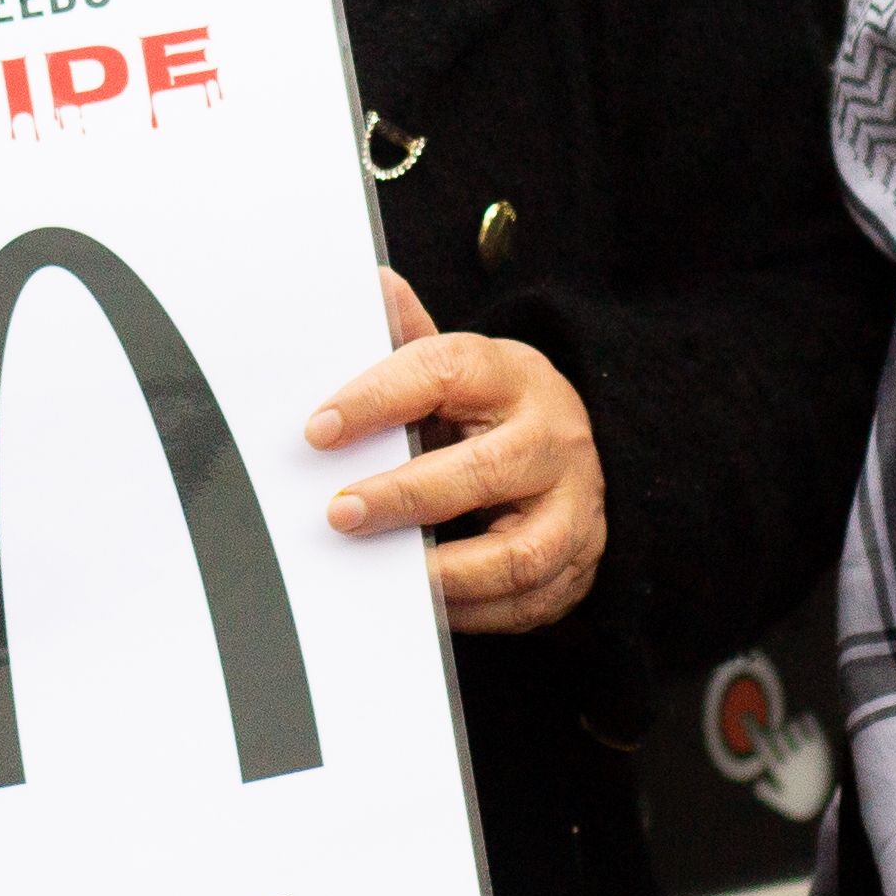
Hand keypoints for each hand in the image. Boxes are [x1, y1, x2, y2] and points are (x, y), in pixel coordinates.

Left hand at [300, 269, 607, 634]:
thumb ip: (410, 339)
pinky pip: (526, 601)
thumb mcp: (458, 368)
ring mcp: (574, 505)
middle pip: (484, 469)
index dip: (377, 398)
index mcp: (513, 375)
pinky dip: (473, 611)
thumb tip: (371, 284)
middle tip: (341, 514)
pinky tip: (424, 605)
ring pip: (518, 552)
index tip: (318, 430)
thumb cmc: (493, 411)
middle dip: (406, 496)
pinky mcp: (577, 562)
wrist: (577, 450)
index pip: (445, 372)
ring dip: (445, 572)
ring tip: (388, 577)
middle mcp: (553, 437)